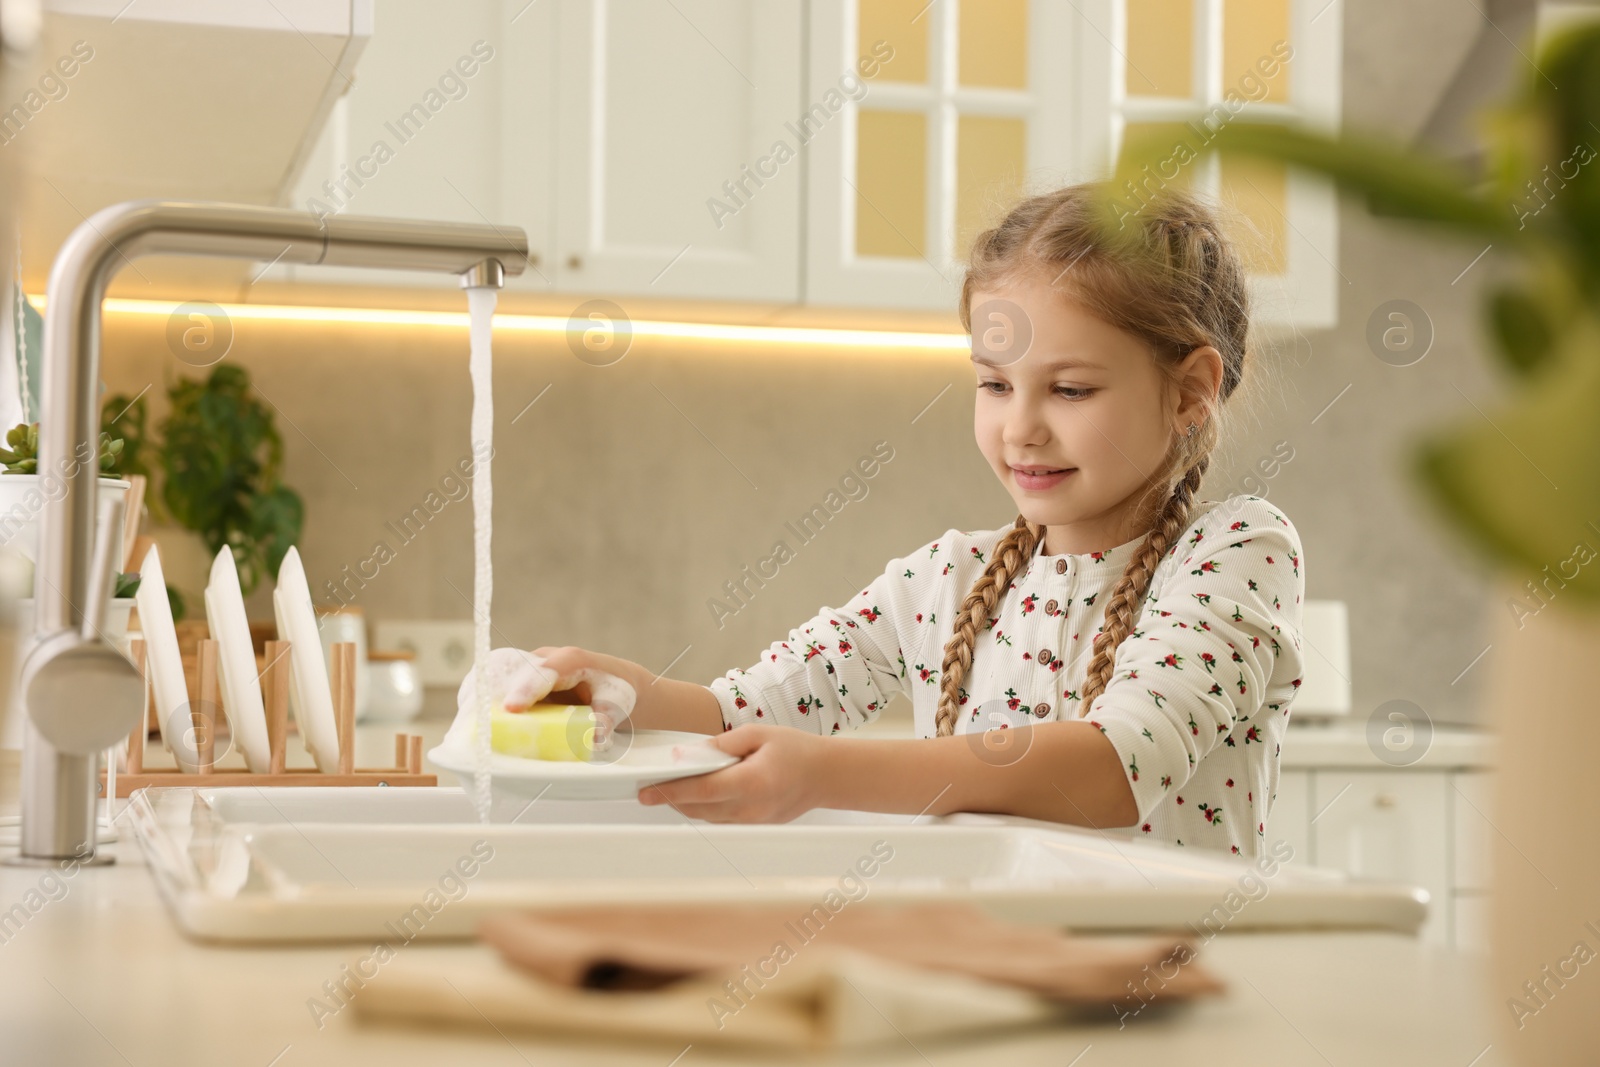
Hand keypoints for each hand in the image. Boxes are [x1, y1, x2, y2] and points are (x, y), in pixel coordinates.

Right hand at [458, 646, 640, 744]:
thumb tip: (595, 738)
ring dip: (479, 693)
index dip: (526, 688)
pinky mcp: (520, 679)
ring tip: (464, 720)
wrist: (616, 684)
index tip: (512, 708)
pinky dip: (480, 697)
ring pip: (497, 671)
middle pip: (511, 666)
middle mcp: (546, 658)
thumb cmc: (616, 692)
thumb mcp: (617, 705)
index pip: (546, 670)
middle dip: (490, 688)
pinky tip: (469, 718)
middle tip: (472, 716)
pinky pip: (495, 682)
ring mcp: (530, 666)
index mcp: (572, 661)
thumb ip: (605, 718)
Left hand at [638, 724, 827, 822]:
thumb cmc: (796, 750)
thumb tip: (691, 753)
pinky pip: (721, 819)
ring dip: (685, 805)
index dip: (671, 791)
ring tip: (668, 790)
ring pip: (707, 817)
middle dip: (670, 800)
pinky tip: (696, 795)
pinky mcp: (755, 825)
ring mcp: (753, 821)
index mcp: (752, 782)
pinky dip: (704, 808)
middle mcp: (750, 808)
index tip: (648, 790)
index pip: (702, 791)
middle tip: (648, 790)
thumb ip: (722, 743)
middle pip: (698, 809)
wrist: (827, 775)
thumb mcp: (758, 734)